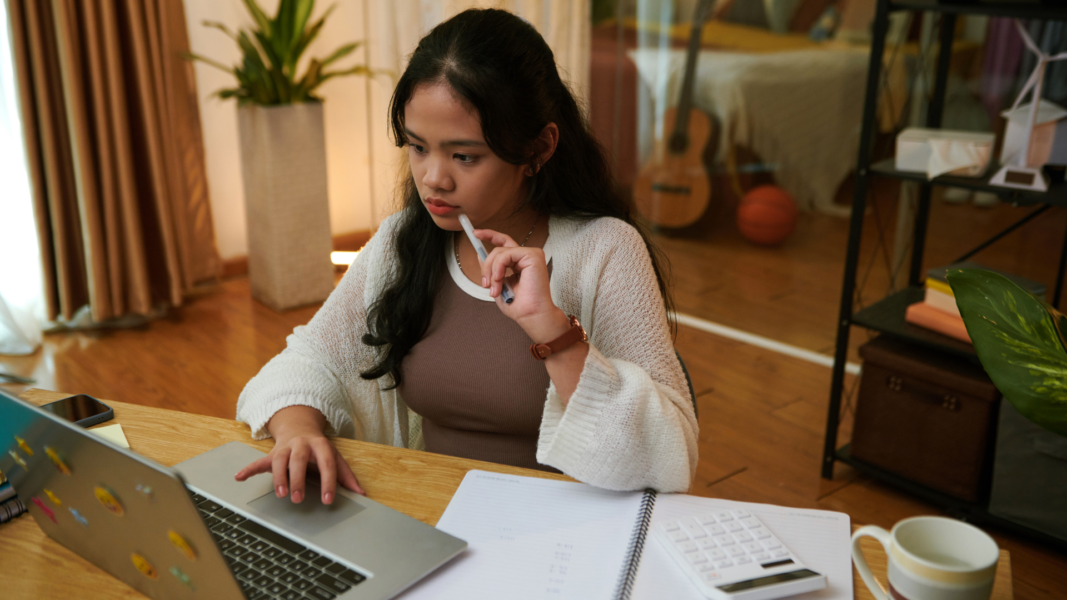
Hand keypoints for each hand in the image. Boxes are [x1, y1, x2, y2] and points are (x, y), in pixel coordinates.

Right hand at [234, 406, 364, 503]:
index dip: (328, 481)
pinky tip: (239, 477)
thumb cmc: (319, 449)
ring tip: (280, 494)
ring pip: (279, 460)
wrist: (299, 427)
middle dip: (297, 479)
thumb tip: (362, 494)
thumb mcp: (336, 458)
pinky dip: (248, 469)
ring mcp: (284, 448)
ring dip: (278, 477)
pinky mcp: (271, 454)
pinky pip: (258, 461)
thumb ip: (346, 477)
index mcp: (321, 446)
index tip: (328, 500)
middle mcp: (301, 445)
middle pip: (298, 460)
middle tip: (297, 499)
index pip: (326, 462)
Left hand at [473, 228, 571, 343]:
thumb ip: (490, 269)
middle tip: (484, 283)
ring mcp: (531, 254)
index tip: (475, 234)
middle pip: (499, 247)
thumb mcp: (497, 284)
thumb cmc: (518, 305)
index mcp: (519, 263)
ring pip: (499, 251)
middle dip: (486, 264)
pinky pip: (506, 254)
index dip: (490, 235)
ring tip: (494, 288)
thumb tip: (479, 255)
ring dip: (491, 271)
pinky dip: (498, 267)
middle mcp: (526, 256)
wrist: (531, 315)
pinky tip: (500, 279)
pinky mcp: (533, 255)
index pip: (504, 243)